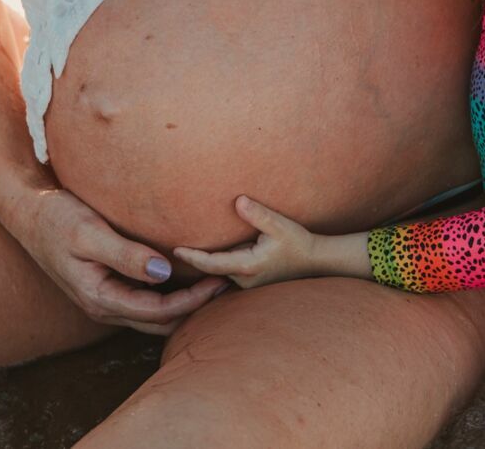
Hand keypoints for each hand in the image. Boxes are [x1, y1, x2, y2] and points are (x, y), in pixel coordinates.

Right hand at [0, 183, 226, 335]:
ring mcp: (104, 297)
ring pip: (153, 313)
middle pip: (159, 320)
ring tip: (212, 282)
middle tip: (227, 283)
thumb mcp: (89, 232)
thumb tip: (164, 273)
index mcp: (100, 297)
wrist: (26, 213)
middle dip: (194, 307)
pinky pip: (144, 299)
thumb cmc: (56, 218)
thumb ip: (125, 254)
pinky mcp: (105, 284)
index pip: (158, 311)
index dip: (192, 301)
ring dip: (182, 303)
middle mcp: (103, 305)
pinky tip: (183, 274)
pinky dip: (167, 293)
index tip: (220, 280)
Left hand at [173, 196, 340, 290]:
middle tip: (169, 253)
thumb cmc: (298, 242)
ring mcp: (249, 284)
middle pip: (212, 271)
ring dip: (205, 265)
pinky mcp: (252, 282)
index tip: (175, 250)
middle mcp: (245, 280)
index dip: (192, 257)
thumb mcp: (280, 225)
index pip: (212, 264)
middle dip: (193, 262)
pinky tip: (206, 258)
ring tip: (181, 255)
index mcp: (248, 266)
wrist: (315, 260)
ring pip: (220, 274)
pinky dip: (216, 266)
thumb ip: (259, 214)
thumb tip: (239, 201)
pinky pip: (228, 275)